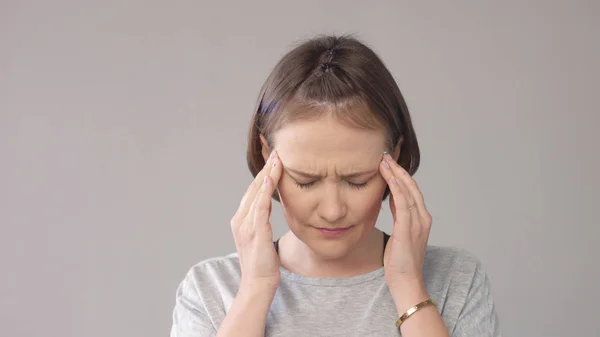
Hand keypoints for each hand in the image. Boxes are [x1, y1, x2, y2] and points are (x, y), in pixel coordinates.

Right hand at [230, 151, 282, 289]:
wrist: (257, 284)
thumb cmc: (262, 263)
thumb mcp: (260, 238)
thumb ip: (260, 221)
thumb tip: (266, 209)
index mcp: (240, 219)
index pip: (253, 190)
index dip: (263, 173)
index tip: (274, 159)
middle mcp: (240, 219)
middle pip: (254, 187)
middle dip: (266, 168)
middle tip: (277, 151)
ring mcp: (246, 225)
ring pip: (257, 193)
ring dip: (267, 174)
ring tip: (277, 159)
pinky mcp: (255, 231)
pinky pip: (260, 206)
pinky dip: (265, 191)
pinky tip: (271, 179)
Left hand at [379, 152, 431, 297]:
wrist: (406, 281)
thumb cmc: (400, 262)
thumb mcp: (399, 234)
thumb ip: (399, 216)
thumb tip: (391, 201)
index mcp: (421, 219)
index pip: (411, 190)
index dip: (400, 175)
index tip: (388, 163)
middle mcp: (423, 217)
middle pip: (411, 186)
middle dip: (398, 169)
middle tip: (385, 155)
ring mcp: (418, 222)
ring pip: (407, 190)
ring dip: (395, 174)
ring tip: (383, 161)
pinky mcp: (409, 228)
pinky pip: (403, 202)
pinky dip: (396, 187)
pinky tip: (388, 176)